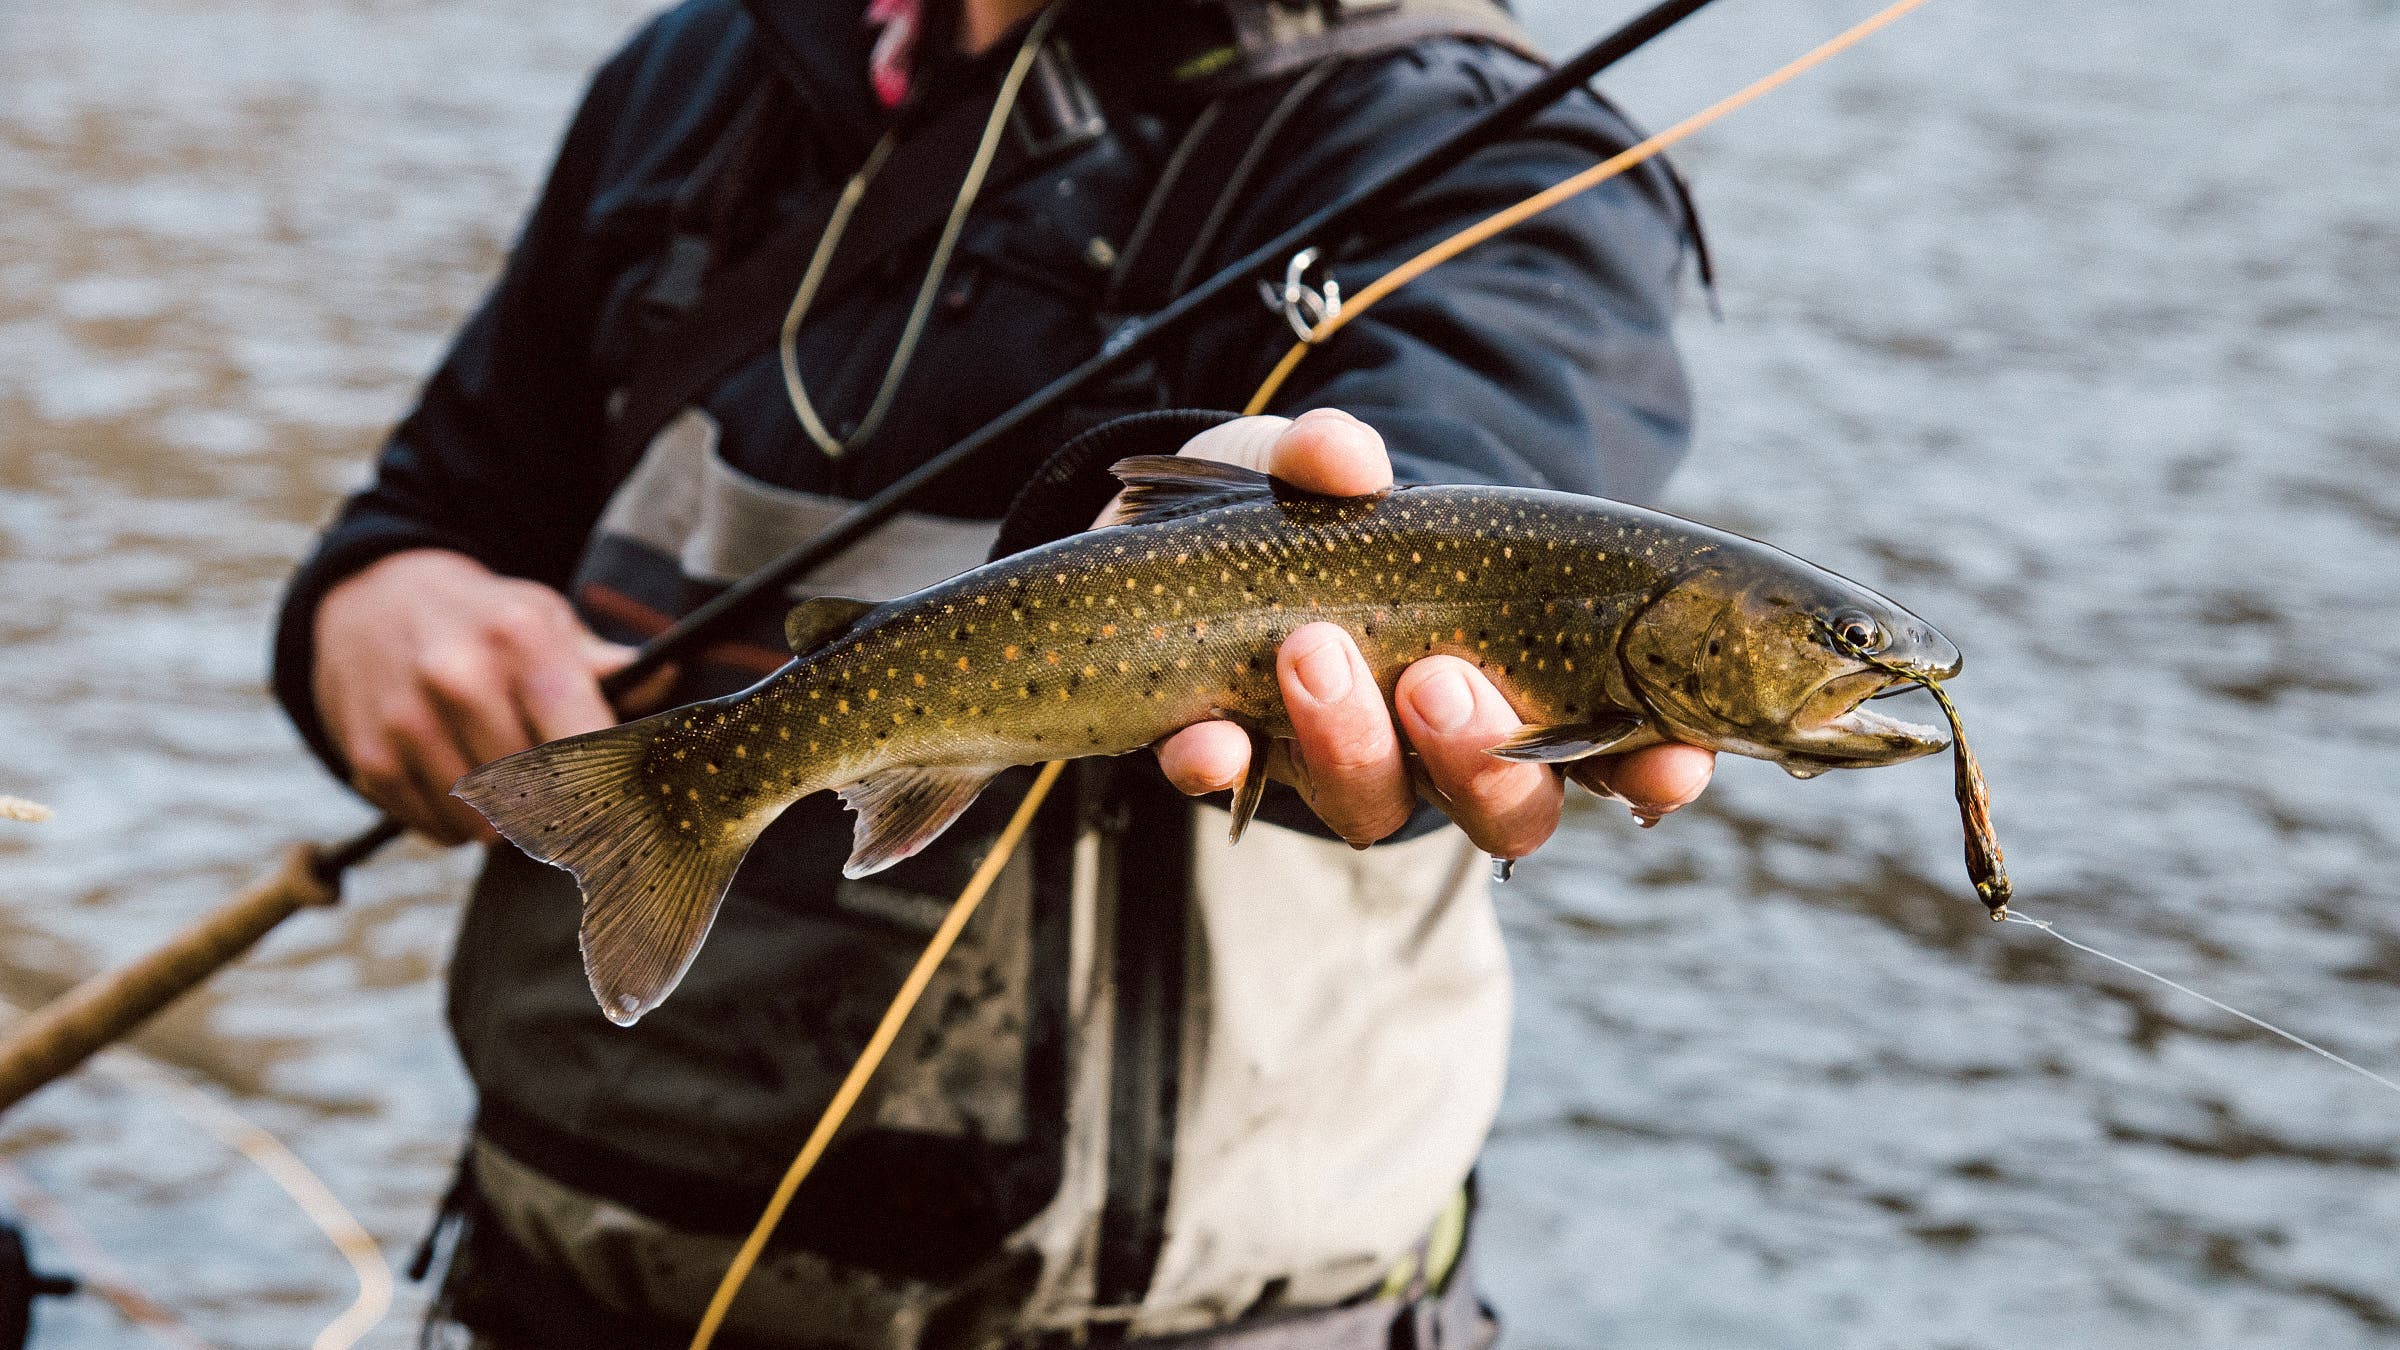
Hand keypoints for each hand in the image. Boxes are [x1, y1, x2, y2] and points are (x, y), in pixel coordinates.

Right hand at [311, 549, 671, 843]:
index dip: (611, 790)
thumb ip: (608, 666)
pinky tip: (462, 782)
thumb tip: (665, 679)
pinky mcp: (369, 757)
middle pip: (538, 796)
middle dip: (558, 808)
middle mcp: (459, 678)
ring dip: (507, 824)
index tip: (624, 811)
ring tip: (507, 783)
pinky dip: (458, 825)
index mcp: (521, 640)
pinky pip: (437, 829)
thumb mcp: (547, 620)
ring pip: (486, 825)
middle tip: (562, 796)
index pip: (584, 744)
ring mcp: (408, 721)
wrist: (374, 598)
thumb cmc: (484, 619)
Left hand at [1137, 409, 1716, 855]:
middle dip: (1479, 754)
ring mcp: (1344, 770)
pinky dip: (1221, 766)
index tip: (1672, 763)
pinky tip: (1209, 738)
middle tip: (1438, 677)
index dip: (1651, 770)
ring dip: (1352, 744)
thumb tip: (1345, 458)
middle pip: (1503, 807)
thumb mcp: (1322, 472)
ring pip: (1375, 809)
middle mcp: (1443, 751)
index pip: (1613, 753)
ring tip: (1312, 651)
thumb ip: (1336, 457)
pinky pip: (1238, 795)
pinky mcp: (1241, 767)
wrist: (1175, 547)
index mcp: (1519, 683)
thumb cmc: (1307, 517)